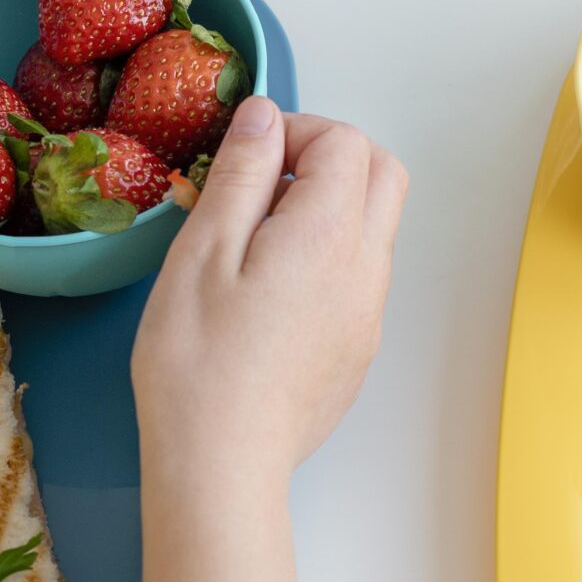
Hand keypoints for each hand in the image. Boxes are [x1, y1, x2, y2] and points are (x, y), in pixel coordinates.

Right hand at [131, 99, 407, 493]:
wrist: (222, 465)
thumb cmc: (198, 365)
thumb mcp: (202, 252)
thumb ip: (242, 174)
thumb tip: (264, 116)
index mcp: (328, 236)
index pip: (346, 142)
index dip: (295, 131)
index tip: (246, 158)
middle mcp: (365, 269)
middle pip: (383, 173)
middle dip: (328, 156)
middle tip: (262, 181)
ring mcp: (368, 312)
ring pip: (374, 224)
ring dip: (327, 206)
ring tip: (254, 238)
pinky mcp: (358, 346)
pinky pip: (359, 274)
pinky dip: (326, 253)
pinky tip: (267, 287)